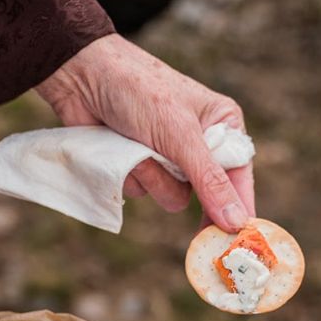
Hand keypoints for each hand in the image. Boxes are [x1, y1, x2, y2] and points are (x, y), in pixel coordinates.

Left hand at [36, 34, 254, 231]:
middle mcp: (197, 143)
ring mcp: (165, 156)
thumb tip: (236, 220)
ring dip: (152, 179)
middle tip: (193, 225)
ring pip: (170, 196)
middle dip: (186, 191)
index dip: (239, 206)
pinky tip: (119, 149)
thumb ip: (208, 180)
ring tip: (138, 149)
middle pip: (204, 194)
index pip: (238, 175)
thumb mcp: (180, 135)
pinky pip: (141, 190)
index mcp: (221, 125)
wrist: (82, 80)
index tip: (238, 239)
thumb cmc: (138, 91)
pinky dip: (130, 174)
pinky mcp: (137, 165)